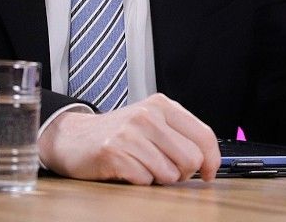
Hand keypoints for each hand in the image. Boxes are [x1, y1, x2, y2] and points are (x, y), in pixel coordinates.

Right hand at [37, 93, 220, 184]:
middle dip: (183, 173)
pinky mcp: (113, 152)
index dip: (212, 160)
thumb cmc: (118, 134)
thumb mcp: (152, 123)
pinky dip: (139, 181)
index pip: (203, 135)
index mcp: (162, 105)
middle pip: (191, 159)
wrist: (73, 137)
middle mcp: (148, 115)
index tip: (210, 173)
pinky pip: (145, 180)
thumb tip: (208, 161)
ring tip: (142, 166)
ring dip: (158, 178)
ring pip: (170, 173)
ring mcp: (130, 133)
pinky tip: (127, 169)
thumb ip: (179, 135)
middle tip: (166, 170)